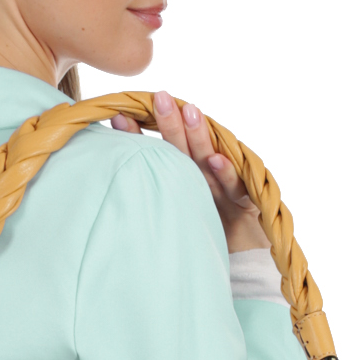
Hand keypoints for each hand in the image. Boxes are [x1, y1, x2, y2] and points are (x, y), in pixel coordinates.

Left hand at [112, 92, 270, 254]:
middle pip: (185, 149)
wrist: (247, 261)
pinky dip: (226, 173)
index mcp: (186, 179)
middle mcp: (204, 179)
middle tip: (159, 97)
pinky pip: (235, 188)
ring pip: (209, 160)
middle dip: (172, 123)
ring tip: (189, 111)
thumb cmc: (204, 238)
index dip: (141, 136)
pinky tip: (215, 160)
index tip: (120, 118)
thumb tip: (113, 188)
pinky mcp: (245, 204)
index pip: (162, 153)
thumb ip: (153, 201)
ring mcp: (225, 189)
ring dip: (200, 136)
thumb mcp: (173, 219)